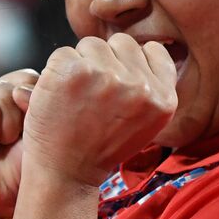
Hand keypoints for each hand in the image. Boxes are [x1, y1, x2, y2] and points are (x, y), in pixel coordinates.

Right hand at [0, 69, 40, 217]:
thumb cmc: (19, 169)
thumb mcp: (41, 133)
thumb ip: (36, 103)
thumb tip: (19, 91)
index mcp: (13, 88)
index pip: (32, 78)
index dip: (37, 106)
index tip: (29, 134)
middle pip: (20, 83)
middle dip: (23, 119)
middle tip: (10, 143)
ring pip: (3, 94)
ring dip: (6, 129)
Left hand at [22, 34, 176, 185]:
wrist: (66, 175)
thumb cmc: (100, 148)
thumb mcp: (144, 122)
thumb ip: (151, 87)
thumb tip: (148, 48)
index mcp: (163, 98)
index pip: (153, 50)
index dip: (132, 65)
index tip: (117, 88)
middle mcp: (139, 85)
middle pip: (121, 43)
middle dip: (106, 61)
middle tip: (93, 96)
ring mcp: (106, 76)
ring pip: (92, 44)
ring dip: (80, 64)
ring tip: (76, 98)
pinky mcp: (72, 71)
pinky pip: (64, 52)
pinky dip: (56, 71)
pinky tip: (59, 96)